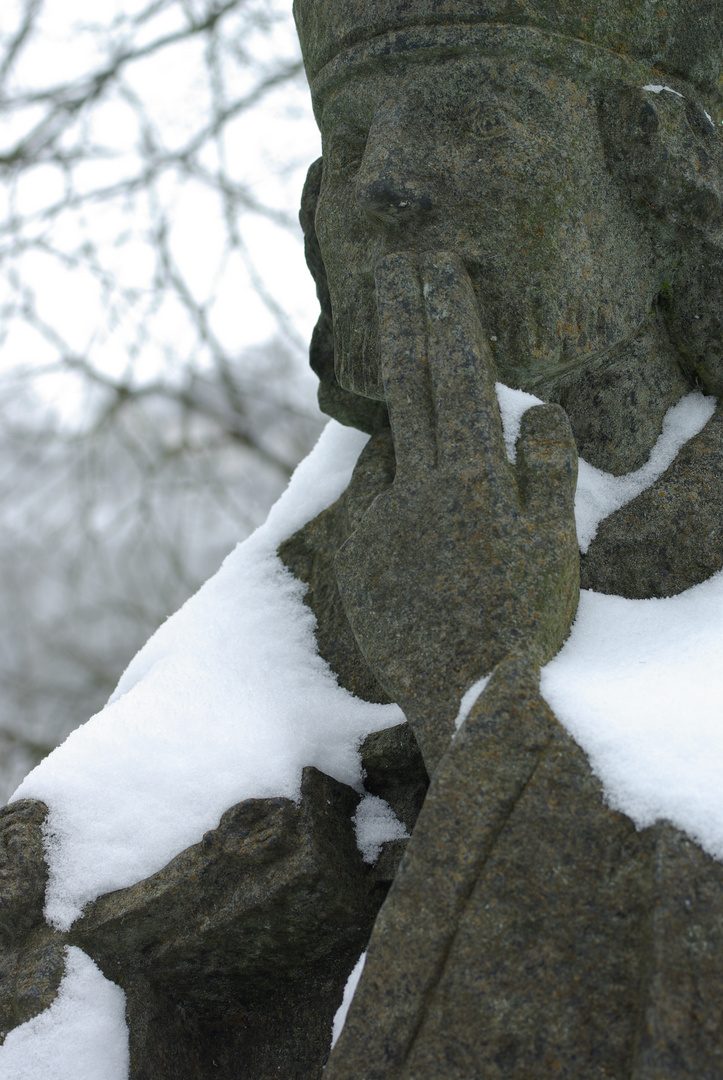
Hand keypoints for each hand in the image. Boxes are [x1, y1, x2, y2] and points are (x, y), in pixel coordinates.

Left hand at [334, 252, 578, 772]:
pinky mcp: (356, 558)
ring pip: (389, 448)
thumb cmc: (528, 628)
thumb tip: (538, 407)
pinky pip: (377, 506)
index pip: (456, 377)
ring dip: (404, 428)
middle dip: (402, 318)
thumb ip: (546, 470)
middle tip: (394, 265)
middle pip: (408, 386)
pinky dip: (396, 499)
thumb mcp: (555, 548)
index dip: (444, 317)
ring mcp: (377, 522)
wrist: (467, 706)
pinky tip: (422, 537)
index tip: (432, 267)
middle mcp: (414, 490)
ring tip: (430, 460)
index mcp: (470, 478)